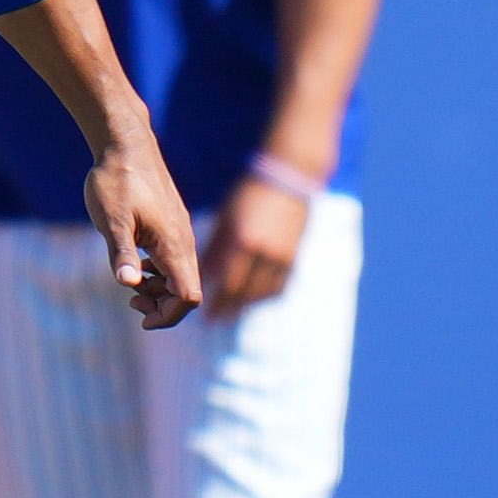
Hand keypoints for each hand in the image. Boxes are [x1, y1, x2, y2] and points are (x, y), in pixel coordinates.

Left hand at [83, 145, 202, 329]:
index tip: (140, 316)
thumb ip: (122, 253)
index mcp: (174, 244)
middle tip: (130, 300)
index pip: (188, 296)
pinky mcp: (172, 224)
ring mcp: (180, 232)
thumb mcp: (112, 221)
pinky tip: (137, 265)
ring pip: (181, 276)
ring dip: (159, 290)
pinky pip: (175, 260)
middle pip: (187, 291)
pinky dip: (158, 273)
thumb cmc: (116, 181)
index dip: (168, 315)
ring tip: (131, 285)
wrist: (126, 144)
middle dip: (162, 306)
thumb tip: (128, 284)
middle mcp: (184, 240)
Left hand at [197, 176, 310, 315]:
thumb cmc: (248, 194)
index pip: (226, 284)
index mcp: (243, 243)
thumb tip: (202, 275)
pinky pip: (279, 286)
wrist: (289, 178)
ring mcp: (282, 257)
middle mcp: (264, 254)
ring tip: (231, 311)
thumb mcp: (226, 218)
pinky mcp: (294, 257)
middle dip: (227, 309)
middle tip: (215, 319)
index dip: (216, 303)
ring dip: (245, 305)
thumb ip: (215, 248)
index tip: (205, 316)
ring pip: (262, 293)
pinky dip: (264, 296)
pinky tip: (253, 297)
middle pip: (244, 294)